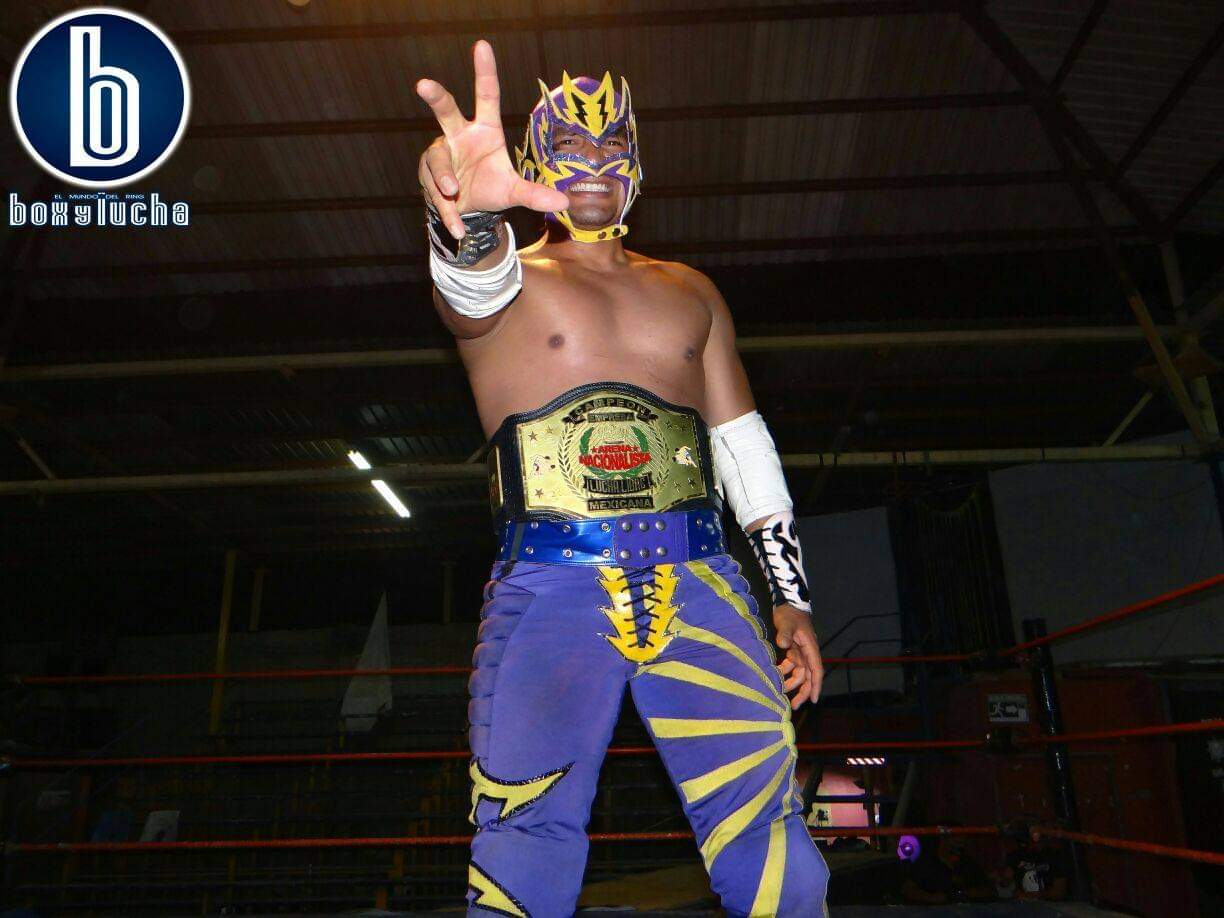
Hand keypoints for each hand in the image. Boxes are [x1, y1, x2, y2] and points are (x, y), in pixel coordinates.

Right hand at [415, 39, 568, 238]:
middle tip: (424, 84)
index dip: (484, 71)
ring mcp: (441, 155)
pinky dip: (449, 211)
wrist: (467, 212)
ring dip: (445, 177)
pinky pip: (436, 192)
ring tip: (455, 191)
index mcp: (484, 130)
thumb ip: (535, 194)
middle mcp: (459, 136)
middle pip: (446, 111)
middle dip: (435, 97)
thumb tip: (566, 201)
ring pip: (438, 161)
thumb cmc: (490, 188)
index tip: (482, 45)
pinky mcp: (428, 176)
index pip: (486, 96)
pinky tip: (458, 227)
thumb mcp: (514, 191)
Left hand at [774, 605, 822, 708]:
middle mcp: (807, 652)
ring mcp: (800, 651)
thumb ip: (785, 634)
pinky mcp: (793, 649)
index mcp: (810, 648)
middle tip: (794, 706)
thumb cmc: (790, 613)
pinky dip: (784, 671)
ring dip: (791, 682)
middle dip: (803, 691)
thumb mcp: (787, 623)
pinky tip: (775, 674)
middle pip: (808, 676)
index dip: (815, 685)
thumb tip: (784, 644)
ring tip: (780, 692)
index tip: (813, 700)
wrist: (788, 603)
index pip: (816, 670)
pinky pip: (791, 665)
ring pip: (799, 672)